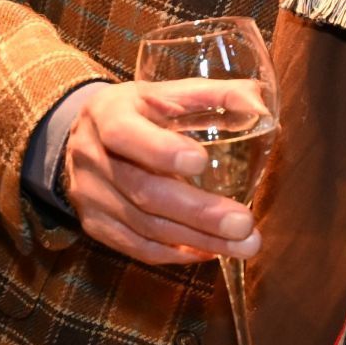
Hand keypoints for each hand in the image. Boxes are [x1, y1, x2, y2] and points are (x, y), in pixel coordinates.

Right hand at [63, 79, 266, 264]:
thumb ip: (215, 95)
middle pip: (143, 191)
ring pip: (143, 226)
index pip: (125, 134)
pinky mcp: (94, 224)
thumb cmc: (142, 111)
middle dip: (197, 211)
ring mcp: (90, 195)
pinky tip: (211, 251)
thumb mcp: (169, 92)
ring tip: (243, 245)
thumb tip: (258, 104)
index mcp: (108, 114)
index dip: (159, 150)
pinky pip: (136, 247)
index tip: (200, 162)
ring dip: (197, 238)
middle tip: (243, 223)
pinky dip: (176, 253)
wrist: (87, 135)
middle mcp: (91, 157)